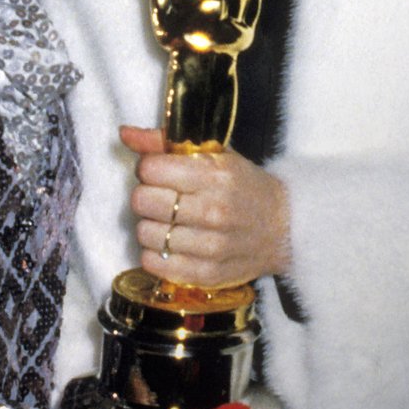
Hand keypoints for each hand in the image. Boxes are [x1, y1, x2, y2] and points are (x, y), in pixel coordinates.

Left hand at [122, 125, 290, 286]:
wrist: (284, 227)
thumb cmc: (243, 186)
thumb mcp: (214, 154)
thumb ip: (164, 143)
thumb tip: (125, 134)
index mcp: (214, 175)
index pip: (150, 169)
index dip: (148, 168)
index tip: (158, 171)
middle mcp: (212, 211)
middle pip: (142, 201)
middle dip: (146, 195)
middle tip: (162, 197)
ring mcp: (210, 246)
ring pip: (145, 234)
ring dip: (149, 226)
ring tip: (167, 221)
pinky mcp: (207, 274)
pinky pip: (154, 264)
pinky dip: (153, 254)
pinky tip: (168, 244)